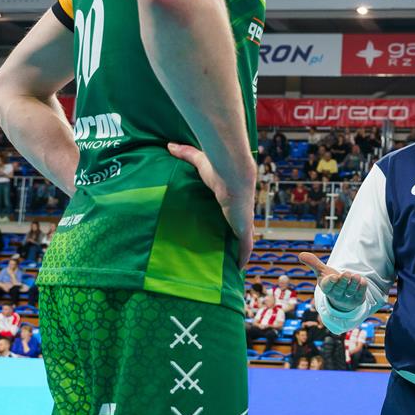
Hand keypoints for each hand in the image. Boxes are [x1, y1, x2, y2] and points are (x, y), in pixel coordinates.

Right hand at [168, 143, 254, 267]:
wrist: (234, 173)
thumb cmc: (219, 167)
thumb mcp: (199, 161)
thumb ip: (186, 154)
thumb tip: (169, 145)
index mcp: (231, 201)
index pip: (231, 213)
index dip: (227, 221)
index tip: (220, 228)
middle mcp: (239, 213)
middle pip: (238, 230)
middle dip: (232, 239)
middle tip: (221, 251)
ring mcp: (243, 223)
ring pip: (243, 242)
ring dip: (238, 252)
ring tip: (228, 265)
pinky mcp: (244, 230)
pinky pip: (245, 248)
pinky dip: (243, 258)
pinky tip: (239, 269)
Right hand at [298, 252, 368, 311]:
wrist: (341, 297)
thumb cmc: (331, 282)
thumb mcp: (322, 272)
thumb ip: (313, 263)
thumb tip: (300, 254)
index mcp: (326, 288)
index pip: (327, 286)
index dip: (330, 282)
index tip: (334, 277)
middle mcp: (336, 294)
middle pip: (339, 289)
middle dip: (343, 281)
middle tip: (346, 273)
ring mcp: (347, 298)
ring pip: (350, 291)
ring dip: (353, 283)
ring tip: (356, 276)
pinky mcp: (357, 299)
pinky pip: (360, 294)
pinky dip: (362, 287)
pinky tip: (362, 280)